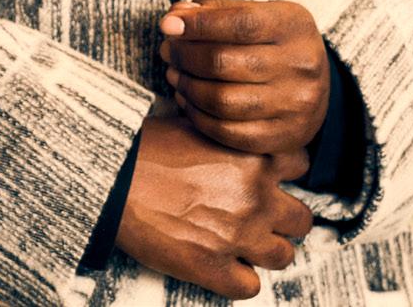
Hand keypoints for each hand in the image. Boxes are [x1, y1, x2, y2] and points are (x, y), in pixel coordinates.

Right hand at [116, 114, 312, 299]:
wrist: (111, 176)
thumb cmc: (144, 147)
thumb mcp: (194, 126)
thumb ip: (228, 140)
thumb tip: (238, 144)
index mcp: (251, 157)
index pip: (301, 166)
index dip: (285, 173)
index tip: (272, 178)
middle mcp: (254, 197)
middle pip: (301, 219)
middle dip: (284, 218)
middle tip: (262, 215)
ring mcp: (238, 236)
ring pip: (284, 256)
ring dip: (266, 250)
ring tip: (244, 241)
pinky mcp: (215, 268)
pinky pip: (250, 286)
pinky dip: (238, 277)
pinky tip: (222, 261)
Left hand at [159, 0, 329, 155]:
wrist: (319, 82)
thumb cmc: (274, 40)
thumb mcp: (256, 12)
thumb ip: (215, 10)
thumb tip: (175, 16)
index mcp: (293, 27)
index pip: (240, 24)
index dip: (198, 25)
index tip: (168, 25)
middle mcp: (299, 67)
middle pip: (225, 63)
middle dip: (184, 55)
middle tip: (167, 50)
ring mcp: (295, 106)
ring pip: (223, 101)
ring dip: (187, 87)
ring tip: (174, 73)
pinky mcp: (284, 137)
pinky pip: (230, 133)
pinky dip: (198, 117)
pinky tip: (187, 100)